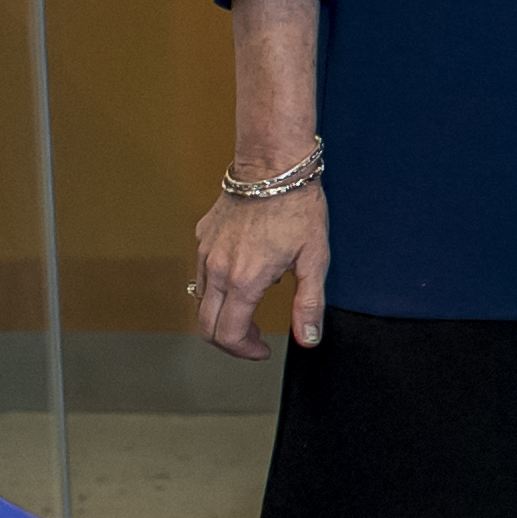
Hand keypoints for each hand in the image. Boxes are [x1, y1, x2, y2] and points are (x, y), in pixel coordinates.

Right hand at [194, 184, 328, 356]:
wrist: (273, 166)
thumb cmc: (298, 207)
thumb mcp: (315, 260)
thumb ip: (309, 304)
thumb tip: (307, 339)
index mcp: (245, 280)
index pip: (229, 334)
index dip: (245, 351)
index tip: (262, 349)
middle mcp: (218, 269)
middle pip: (206, 325)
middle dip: (229, 341)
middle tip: (254, 338)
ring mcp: (205, 252)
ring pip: (201, 300)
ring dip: (222, 314)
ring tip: (252, 307)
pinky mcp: (202, 237)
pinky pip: (202, 273)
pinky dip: (218, 287)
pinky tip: (244, 274)